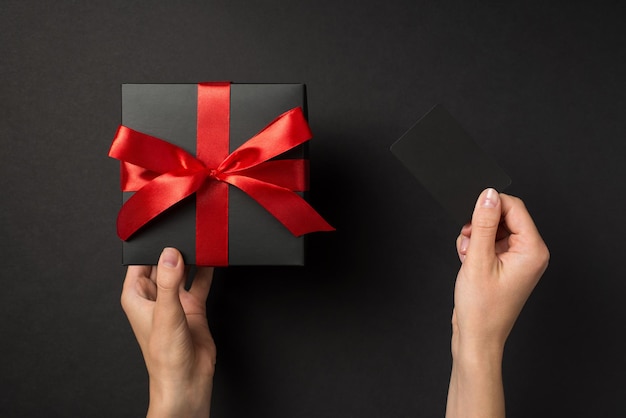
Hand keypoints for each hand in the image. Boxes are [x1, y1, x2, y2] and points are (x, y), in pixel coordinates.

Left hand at [121, 247, 215, 417]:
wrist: (187, 381)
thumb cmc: (165, 358)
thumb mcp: (166, 314)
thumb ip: (169, 282)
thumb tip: (171, 254)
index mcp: (137, 297)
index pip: (139, 262)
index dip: (150, 246)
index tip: (163, 230)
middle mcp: (155, 297)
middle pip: (163, 263)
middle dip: (173, 249)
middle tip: (187, 234)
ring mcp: (175, 301)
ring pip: (182, 270)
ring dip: (191, 258)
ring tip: (201, 242)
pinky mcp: (193, 306)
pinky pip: (200, 281)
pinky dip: (207, 271)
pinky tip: (213, 259)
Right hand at [453, 188, 548, 353]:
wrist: (476, 338)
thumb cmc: (481, 309)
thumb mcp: (478, 259)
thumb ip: (483, 223)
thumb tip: (488, 195)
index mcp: (532, 250)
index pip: (515, 208)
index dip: (491, 205)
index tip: (471, 213)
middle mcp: (530, 253)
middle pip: (505, 217)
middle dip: (481, 223)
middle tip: (467, 239)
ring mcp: (519, 260)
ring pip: (494, 229)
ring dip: (476, 236)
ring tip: (467, 255)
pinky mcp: (506, 266)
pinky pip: (491, 243)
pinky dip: (476, 247)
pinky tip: (468, 261)